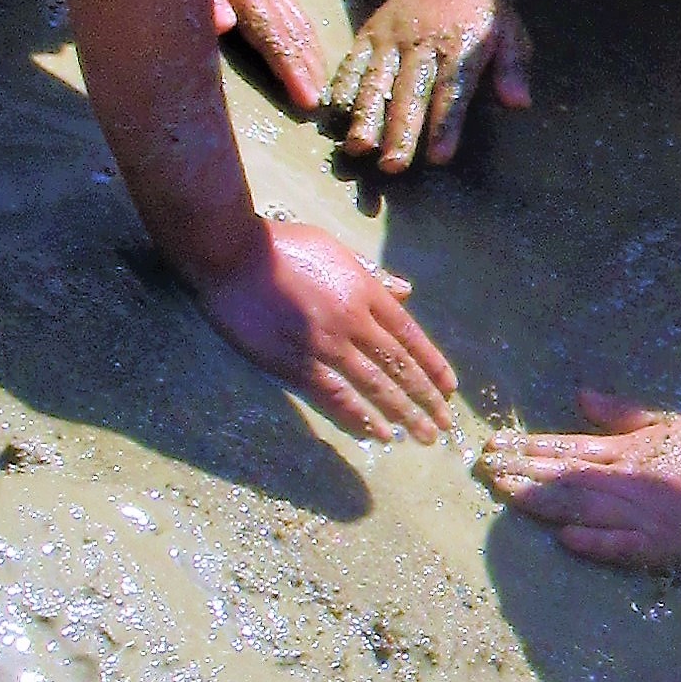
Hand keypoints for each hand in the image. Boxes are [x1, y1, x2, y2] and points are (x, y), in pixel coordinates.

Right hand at [192, 218, 457, 441]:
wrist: (231, 254)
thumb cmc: (280, 245)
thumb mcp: (335, 249)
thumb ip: (372, 275)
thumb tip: (407, 291)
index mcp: (364, 291)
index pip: (410, 334)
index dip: (432, 364)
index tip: (449, 387)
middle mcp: (353, 320)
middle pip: (399, 365)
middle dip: (426, 397)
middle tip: (443, 424)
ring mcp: (325, 344)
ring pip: (374, 385)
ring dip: (402, 414)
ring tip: (422, 436)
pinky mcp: (294, 363)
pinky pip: (333, 396)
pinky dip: (357, 416)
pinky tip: (376, 433)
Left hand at [201, 0, 333, 115]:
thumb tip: (226, 26)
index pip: (274, 37)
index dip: (291, 70)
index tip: (307, 98)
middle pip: (293, 35)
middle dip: (308, 70)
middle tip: (320, 105)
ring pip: (299, 24)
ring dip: (312, 55)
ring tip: (323, 83)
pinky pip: (296, 12)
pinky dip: (308, 35)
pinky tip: (311, 49)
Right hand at [330, 0, 531, 172]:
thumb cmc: (481, 11)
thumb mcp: (509, 32)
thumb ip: (513, 68)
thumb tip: (519, 102)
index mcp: (459, 47)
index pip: (452, 91)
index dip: (445, 124)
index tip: (438, 157)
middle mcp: (422, 44)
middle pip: (409, 93)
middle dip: (399, 130)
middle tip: (393, 166)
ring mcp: (391, 39)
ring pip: (376, 80)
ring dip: (365, 115)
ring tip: (358, 148)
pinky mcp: (369, 34)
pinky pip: (353, 62)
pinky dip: (342, 87)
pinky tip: (334, 114)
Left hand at [473, 387, 680, 569]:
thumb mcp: (672, 424)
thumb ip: (624, 415)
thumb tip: (581, 397)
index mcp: (629, 451)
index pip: (567, 447)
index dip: (527, 447)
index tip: (493, 445)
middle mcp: (628, 481)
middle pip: (564, 476)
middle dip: (520, 472)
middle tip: (480, 469)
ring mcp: (642, 516)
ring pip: (582, 507)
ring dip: (541, 502)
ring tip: (504, 495)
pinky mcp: (658, 548)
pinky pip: (621, 546)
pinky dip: (593, 542)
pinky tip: (563, 540)